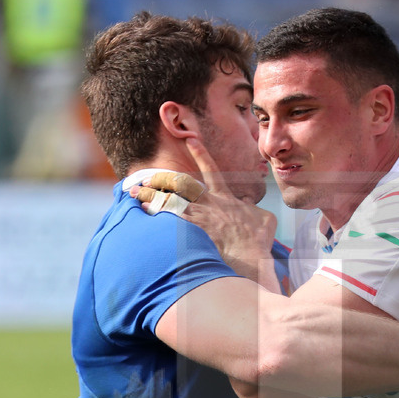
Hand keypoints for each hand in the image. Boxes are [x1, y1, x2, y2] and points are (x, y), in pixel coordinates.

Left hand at [130, 138, 278, 290]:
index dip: (201, 153)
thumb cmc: (259, 241)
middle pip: (180, 186)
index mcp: (225, 198)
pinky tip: (143, 215)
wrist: (251, 258)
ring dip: (151, 198)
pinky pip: (171, 222)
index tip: (191, 139)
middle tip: (143, 179)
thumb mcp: (264, 218)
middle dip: (161, 180)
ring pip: (170, 202)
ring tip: (134, 195)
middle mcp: (209, 205)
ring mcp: (200, 219)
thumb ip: (252, 207)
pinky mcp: (194, 234)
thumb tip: (247, 203)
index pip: (211, 169)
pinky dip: (156, 217)